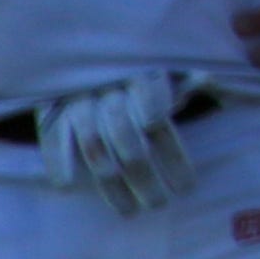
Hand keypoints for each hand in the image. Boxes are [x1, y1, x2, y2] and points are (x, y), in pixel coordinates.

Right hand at [37, 72, 195, 215]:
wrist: (82, 48)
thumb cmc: (132, 67)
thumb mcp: (163, 68)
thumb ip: (184, 79)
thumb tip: (206, 78)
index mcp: (144, 76)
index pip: (159, 118)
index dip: (172, 154)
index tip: (186, 187)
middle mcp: (112, 88)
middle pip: (129, 139)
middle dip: (144, 178)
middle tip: (158, 205)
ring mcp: (81, 98)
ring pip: (94, 143)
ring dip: (111, 183)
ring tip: (129, 210)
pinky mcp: (53, 108)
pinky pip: (54, 136)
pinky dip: (59, 160)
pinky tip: (69, 186)